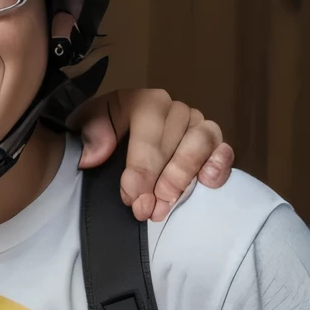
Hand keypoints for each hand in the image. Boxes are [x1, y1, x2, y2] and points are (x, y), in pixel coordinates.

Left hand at [68, 89, 234, 222]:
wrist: (112, 141)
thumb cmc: (100, 133)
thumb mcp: (86, 130)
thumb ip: (89, 136)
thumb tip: (94, 155)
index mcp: (143, 101)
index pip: (148, 125)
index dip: (141, 164)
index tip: (131, 194)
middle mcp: (174, 109)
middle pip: (174, 140)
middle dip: (158, 180)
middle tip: (145, 209)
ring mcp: (197, 125)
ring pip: (201, 142)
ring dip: (184, 177)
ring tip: (166, 203)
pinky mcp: (213, 146)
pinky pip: (223, 151)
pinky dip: (218, 166)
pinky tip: (206, 183)